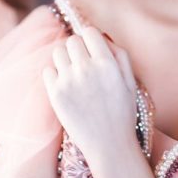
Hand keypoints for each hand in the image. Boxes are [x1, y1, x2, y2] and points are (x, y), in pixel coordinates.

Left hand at [42, 26, 138, 158]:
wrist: (109, 145)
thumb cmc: (123, 113)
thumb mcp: (130, 81)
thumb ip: (119, 54)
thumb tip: (101, 36)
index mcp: (107, 63)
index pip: (89, 32)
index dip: (90, 39)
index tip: (91, 49)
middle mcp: (86, 69)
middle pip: (71, 41)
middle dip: (77, 48)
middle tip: (83, 63)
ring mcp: (68, 81)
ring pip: (57, 53)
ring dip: (64, 59)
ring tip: (73, 74)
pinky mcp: (55, 94)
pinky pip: (47, 70)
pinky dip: (54, 74)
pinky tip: (65, 85)